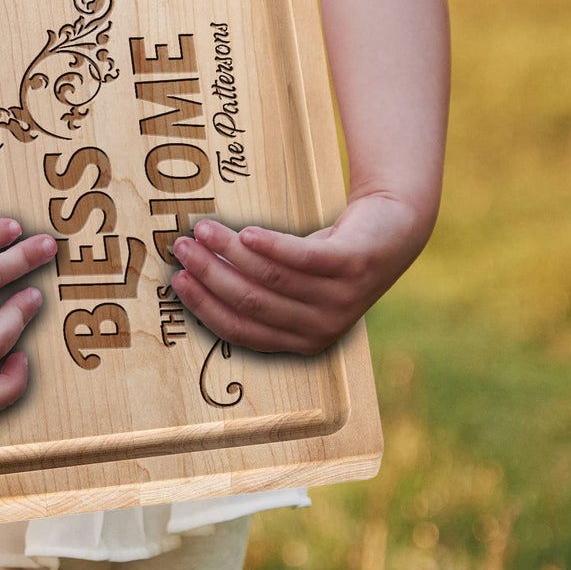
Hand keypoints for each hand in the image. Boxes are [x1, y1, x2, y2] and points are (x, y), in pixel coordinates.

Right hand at [168, 192, 429, 355]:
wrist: (392, 230)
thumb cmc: (329, 258)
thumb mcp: (294, 286)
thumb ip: (255, 292)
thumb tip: (194, 278)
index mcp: (302, 340)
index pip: (242, 330)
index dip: (206, 306)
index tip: (178, 280)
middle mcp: (322, 326)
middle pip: (251, 302)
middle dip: (209, 274)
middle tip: (182, 248)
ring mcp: (340, 296)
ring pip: (271, 277)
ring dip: (229, 251)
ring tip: (204, 229)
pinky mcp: (353, 264)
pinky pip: (302, 258)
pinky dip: (270, 246)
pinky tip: (246, 231)